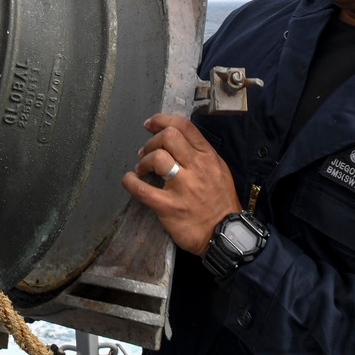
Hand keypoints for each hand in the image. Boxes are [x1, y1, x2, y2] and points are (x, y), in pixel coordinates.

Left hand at [122, 113, 241, 255]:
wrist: (225, 234)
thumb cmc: (220, 201)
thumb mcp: (219, 170)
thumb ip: (200, 154)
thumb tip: (175, 140)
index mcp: (207, 157)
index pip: (184, 126)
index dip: (162, 120)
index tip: (150, 124)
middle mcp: (196, 168)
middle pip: (169, 137)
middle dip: (152, 141)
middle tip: (145, 152)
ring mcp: (182, 187)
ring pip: (157, 158)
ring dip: (143, 160)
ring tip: (141, 169)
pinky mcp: (169, 207)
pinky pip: (143, 190)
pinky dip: (131, 182)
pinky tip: (130, 180)